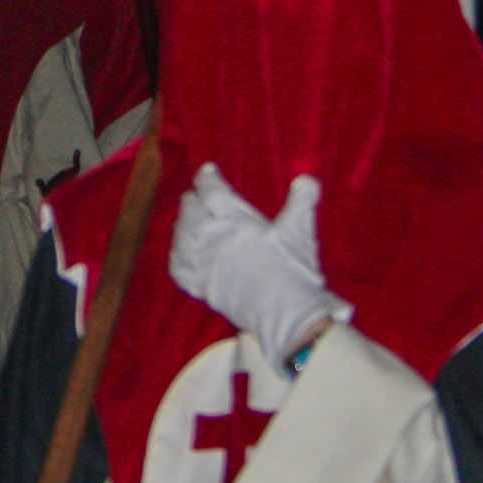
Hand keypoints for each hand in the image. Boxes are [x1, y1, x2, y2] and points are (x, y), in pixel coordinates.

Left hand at [168, 164, 345, 370]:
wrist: (286, 312)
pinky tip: (178, 253)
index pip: (212, 191)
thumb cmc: (293, 269)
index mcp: (234, 219)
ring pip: (181, 236)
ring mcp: (203, 263)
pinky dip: (176, 258)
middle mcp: (212, 237)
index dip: (207, 178)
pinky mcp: (201, 287)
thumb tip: (307, 179)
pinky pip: (178, 269)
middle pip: (192, 211)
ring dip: (182, 224)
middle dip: (192, 200)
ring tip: (186, 218)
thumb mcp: (300, 231)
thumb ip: (302, 202)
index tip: (207, 171)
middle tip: (195, 195)